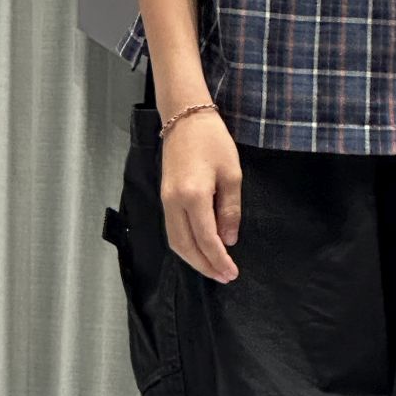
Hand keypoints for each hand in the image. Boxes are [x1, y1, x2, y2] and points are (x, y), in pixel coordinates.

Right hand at [161, 110, 240, 282]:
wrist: (185, 118)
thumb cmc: (213, 141)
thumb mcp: (232, 174)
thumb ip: (230, 210)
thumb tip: (228, 240)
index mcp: (193, 196)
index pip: (206, 239)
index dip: (219, 259)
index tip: (232, 272)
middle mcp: (174, 202)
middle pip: (185, 246)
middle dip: (204, 265)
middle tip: (224, 277)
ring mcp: (165, 200)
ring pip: (175, 241)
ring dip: (193, 259)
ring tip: (212, 269)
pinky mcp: (164, 196)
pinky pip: (172, 230)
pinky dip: (185, 245)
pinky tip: (199, 250)